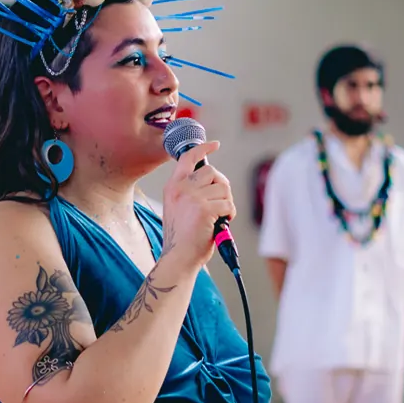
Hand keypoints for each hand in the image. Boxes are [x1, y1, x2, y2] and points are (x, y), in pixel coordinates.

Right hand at [159, 140, 235, 268]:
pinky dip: (230, 215)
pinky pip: (228, 204)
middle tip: (220, 204)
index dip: (203, 149)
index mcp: (173, 187)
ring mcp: (192, 197)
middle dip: (222, 187)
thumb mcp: (178, 208)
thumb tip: (215, 182)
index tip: (214, 144)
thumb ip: (190, 192)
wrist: (178, 258)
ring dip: (226, 203)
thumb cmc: (182, 238)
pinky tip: (220, 224)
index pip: (188, 158)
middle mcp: (181, 188)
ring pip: (223, 188)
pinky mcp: (204, 209)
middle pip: (212, 172)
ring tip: (218, 218)